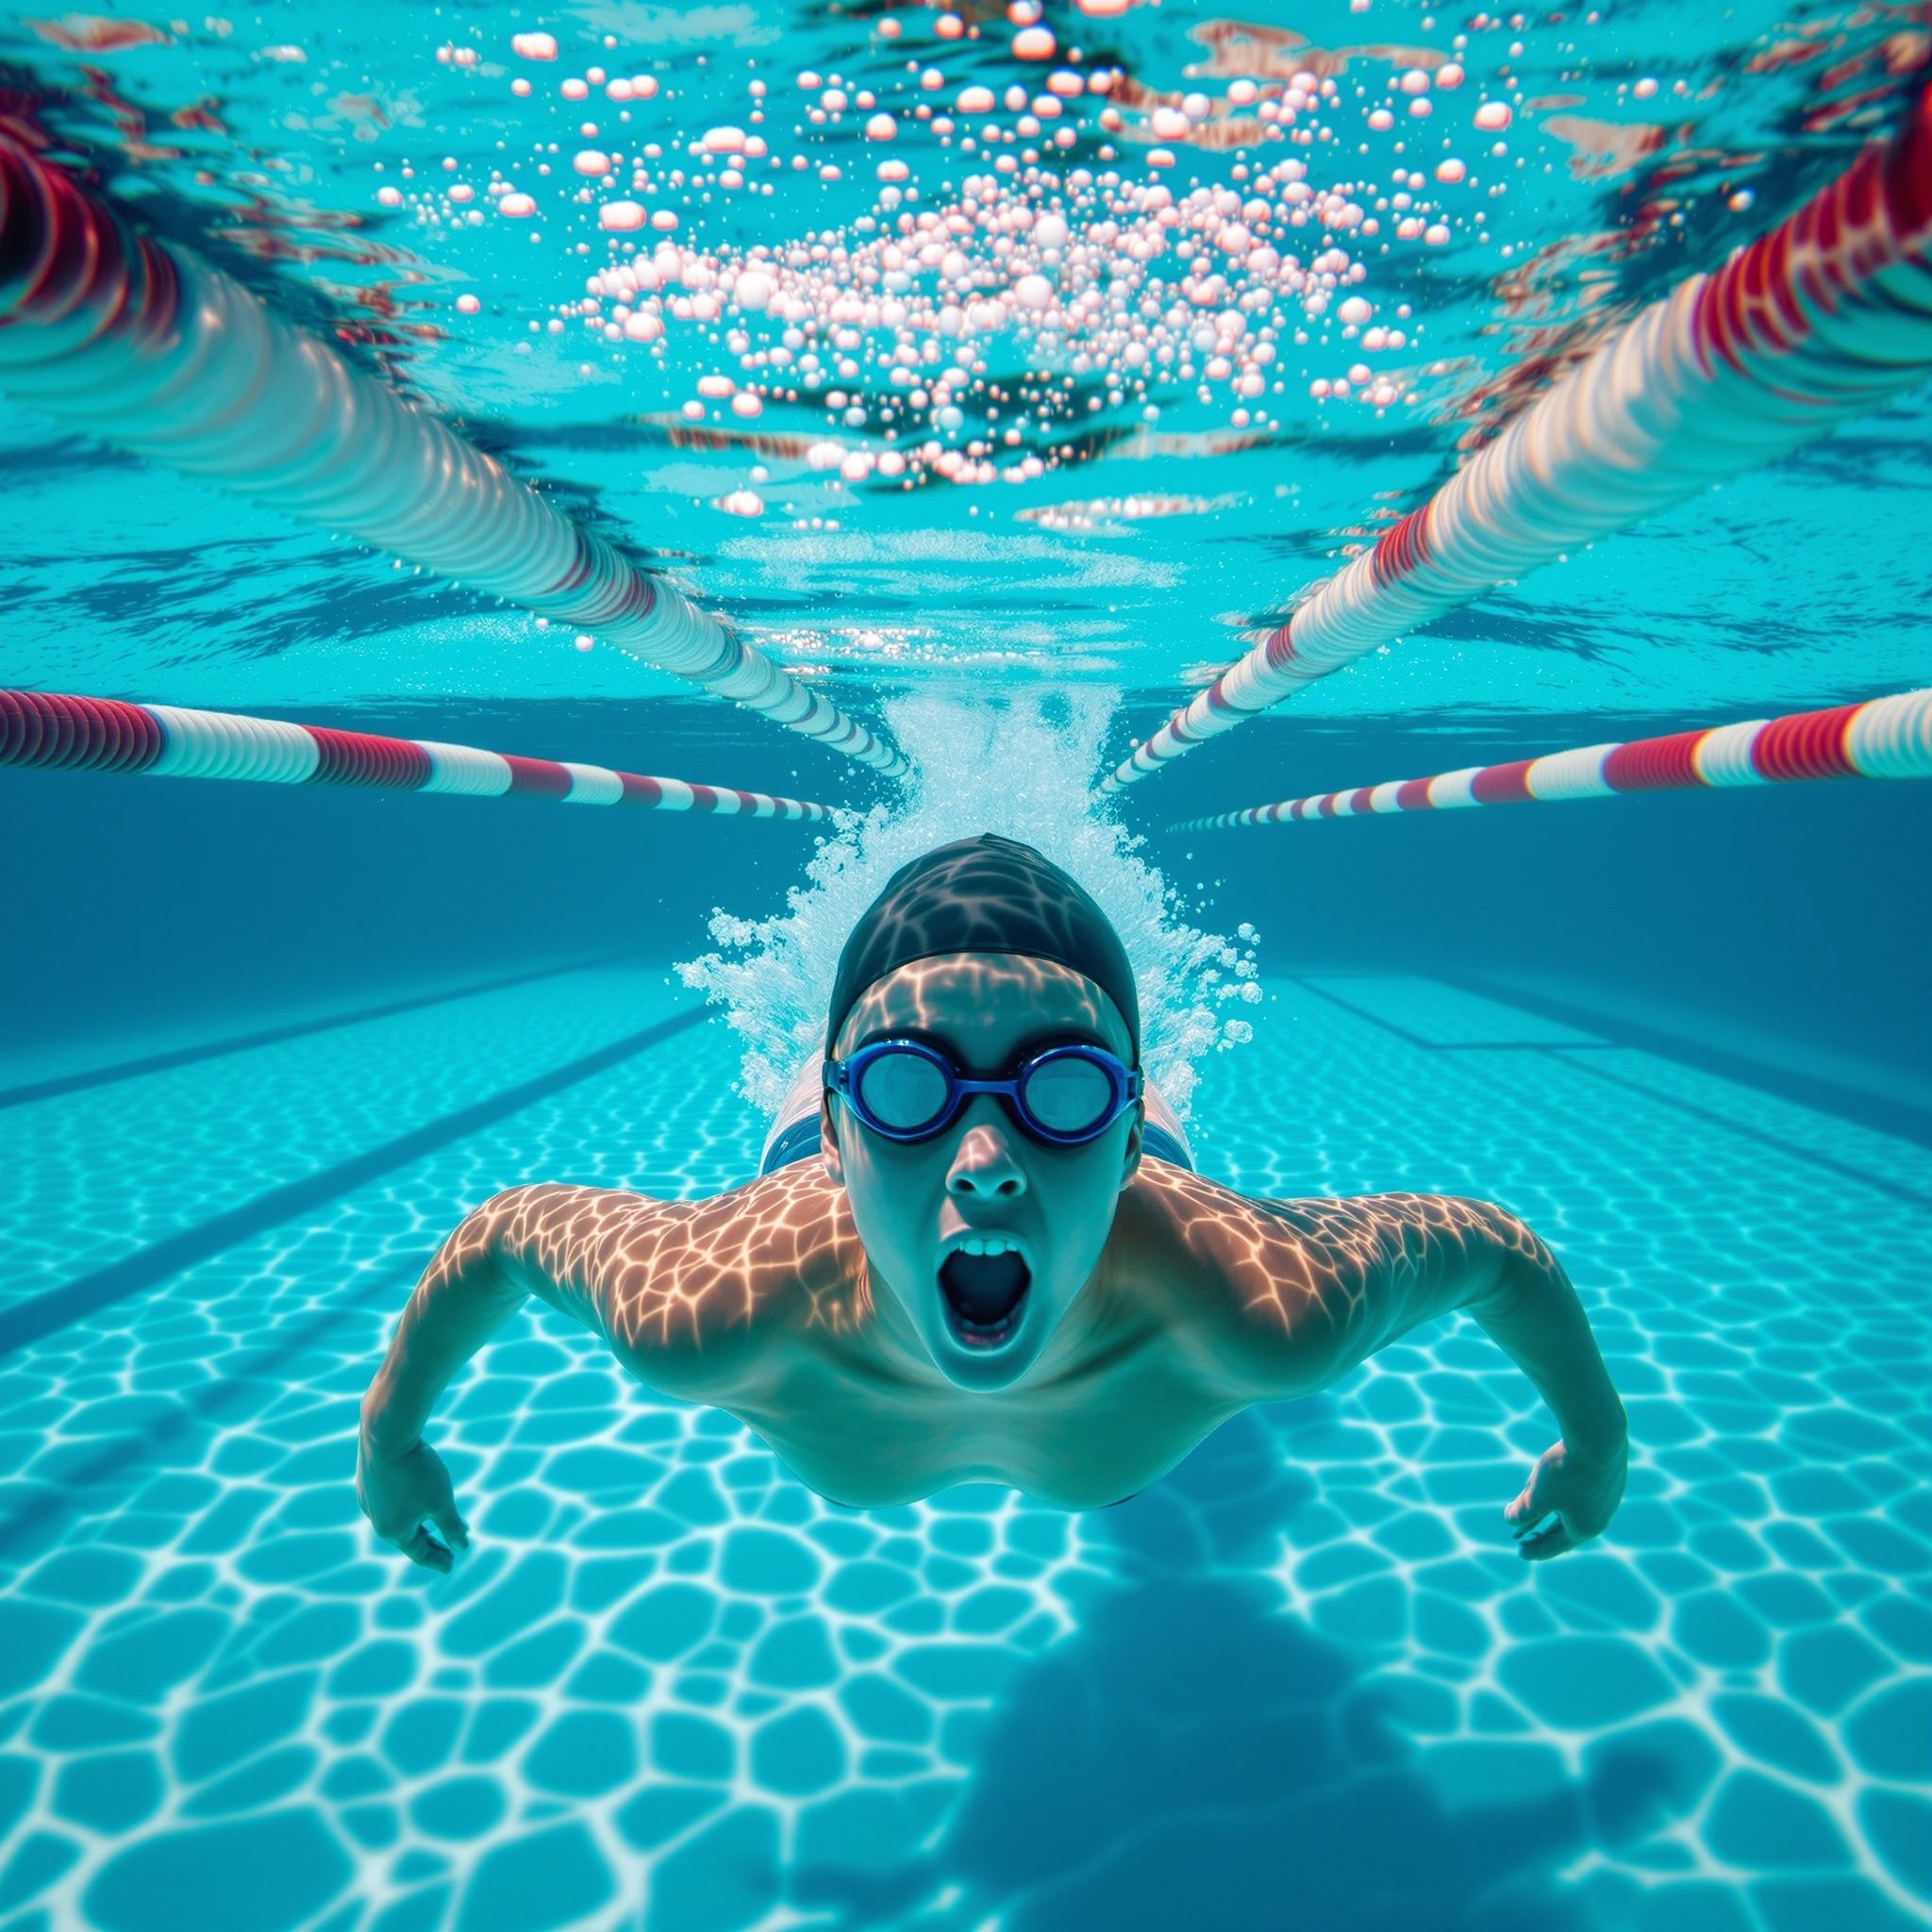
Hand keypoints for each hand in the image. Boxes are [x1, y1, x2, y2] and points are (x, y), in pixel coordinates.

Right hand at [356, 1425, 468, 1572]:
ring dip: (419, 1523)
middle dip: (431, 1543)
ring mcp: (369, 1500)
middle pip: (407, 1537)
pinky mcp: (367, 1481)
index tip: (451, 1565)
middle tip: (447, 1550)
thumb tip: (462, 1547)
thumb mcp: (441, 1502)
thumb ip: (451, 1527)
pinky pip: (390, 1501)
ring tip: (435, 1523)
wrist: (386, 1433)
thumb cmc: (417, 1471)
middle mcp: (376, 1519)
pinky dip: (407, 1506)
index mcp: (394, 1531)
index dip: (438, 1560)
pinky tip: (413, 1498)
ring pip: (398, 1518)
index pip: (419, 1553)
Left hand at [1502, 1434, 1626, 1561]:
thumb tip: (1511, 1520)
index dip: (1535, 1550)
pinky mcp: (1607, 1475)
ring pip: (1572, 1508)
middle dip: (1543, 1535)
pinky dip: (1563, 1494)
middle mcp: (1600, 1516)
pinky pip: (1580, 1491)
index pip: (1555, 1545)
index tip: (1520, 1553)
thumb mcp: (1537, 1495)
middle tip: (1526, 1540)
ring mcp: (1606, 1496)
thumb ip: (1523, 1512)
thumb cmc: (1566, 1471)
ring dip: (1550, 1512)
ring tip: (1532, 1510)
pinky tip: (1554, 1486)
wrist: (1599, 1435)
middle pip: (1565, 1530)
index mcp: (1584, 1528)